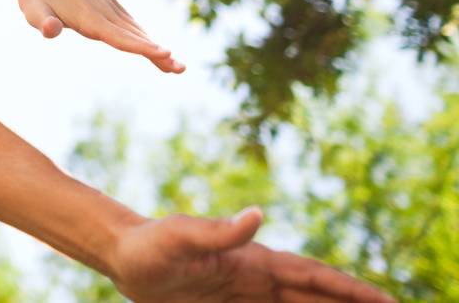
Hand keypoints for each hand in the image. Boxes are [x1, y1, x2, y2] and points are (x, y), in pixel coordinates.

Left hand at [10, 0, 184, 72]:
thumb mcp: (31, 11)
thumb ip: (42, 22)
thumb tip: (50, 29)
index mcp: (89, 17)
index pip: (119, 37)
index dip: (142, 48)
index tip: (166, 54)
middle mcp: (102, 10)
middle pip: (134, 36)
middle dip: (157, 53)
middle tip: (181, 69)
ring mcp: (105, 3)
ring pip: (134, 28)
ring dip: (153, 45)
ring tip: (173, 64)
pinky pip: (126, 19)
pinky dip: (140, 32)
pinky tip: (148, 41)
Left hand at [110, 208, 392, 302]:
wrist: (124, 255)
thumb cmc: (150, 245)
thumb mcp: (179, 237)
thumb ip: (217, 229)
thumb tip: (258, 213)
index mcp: (254, 260)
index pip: (313, 276)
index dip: (348, 288)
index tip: (383, 300)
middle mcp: (257, 275)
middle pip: (316, 294)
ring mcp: (246, 291)